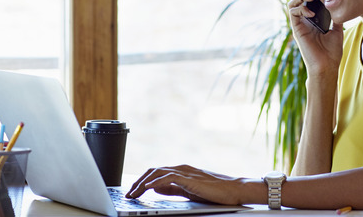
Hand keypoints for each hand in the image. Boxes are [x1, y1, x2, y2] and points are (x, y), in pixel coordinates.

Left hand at [126, 165, 250, 204]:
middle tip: (129, 194)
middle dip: (138, 182)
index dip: (142, 182)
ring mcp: (185, 171)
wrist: (233, 189)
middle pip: (153, 171)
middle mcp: (181, 168)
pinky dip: (156, 181)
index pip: (155, 173)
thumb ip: (172, 188)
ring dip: (143, 183)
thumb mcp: (188, 190)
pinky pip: (169, 177)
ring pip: (158, 172)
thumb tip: (155, 188)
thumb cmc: (214, 191)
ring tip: (134, 192)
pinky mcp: (190, 177)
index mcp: (180, 170)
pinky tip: (148, 188)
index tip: (133, 192)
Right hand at [288, 0, 343, 73]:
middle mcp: (303, 20)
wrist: (327, 66)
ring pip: (292, 3)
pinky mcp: (296, 30)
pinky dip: (300, 9)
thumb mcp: (337, 28)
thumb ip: (335, 15)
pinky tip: (311, 12)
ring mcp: (299, 24)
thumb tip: (340, 1)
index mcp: (312, 18)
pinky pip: (293, 14)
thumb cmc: (331, 51)